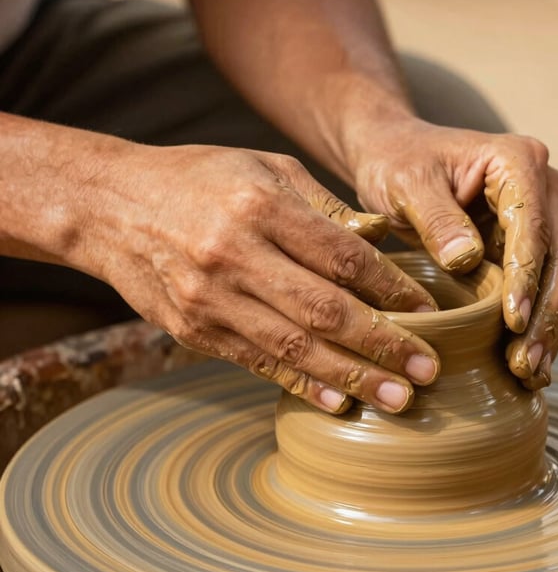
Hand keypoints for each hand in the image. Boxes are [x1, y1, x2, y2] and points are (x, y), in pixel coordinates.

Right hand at [89, 144, 440, 413]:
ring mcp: (211, 298)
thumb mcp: (265, 167)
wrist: (112, 207)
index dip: (394, 289)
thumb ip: (324, 206)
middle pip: (326, 309)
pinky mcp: (195, 330)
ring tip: (398, 398)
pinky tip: (337, 403)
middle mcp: (236, 255)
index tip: (431, 312)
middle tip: (429, 369)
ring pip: (295, 346)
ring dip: (351, 376)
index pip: (344, 257)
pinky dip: (300, 384)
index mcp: (262, 206)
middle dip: (384, 344)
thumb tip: (380, 241)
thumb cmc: (200, 179)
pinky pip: (257, 362)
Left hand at [351, 119, 557, 388]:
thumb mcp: (406, 184)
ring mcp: (543, 217)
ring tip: (528, 373)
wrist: (397, 157)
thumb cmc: (398, 164)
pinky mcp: (531, 245)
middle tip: (524, 363)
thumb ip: (436, 218)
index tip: (514, 321)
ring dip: (549, 327)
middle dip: (546, 314)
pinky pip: (547, 288)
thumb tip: (467, 261)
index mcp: (517, 162)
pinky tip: (531, 363)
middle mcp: (544, 187)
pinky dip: (541, 325)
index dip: (527, 276)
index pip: (532, 226)